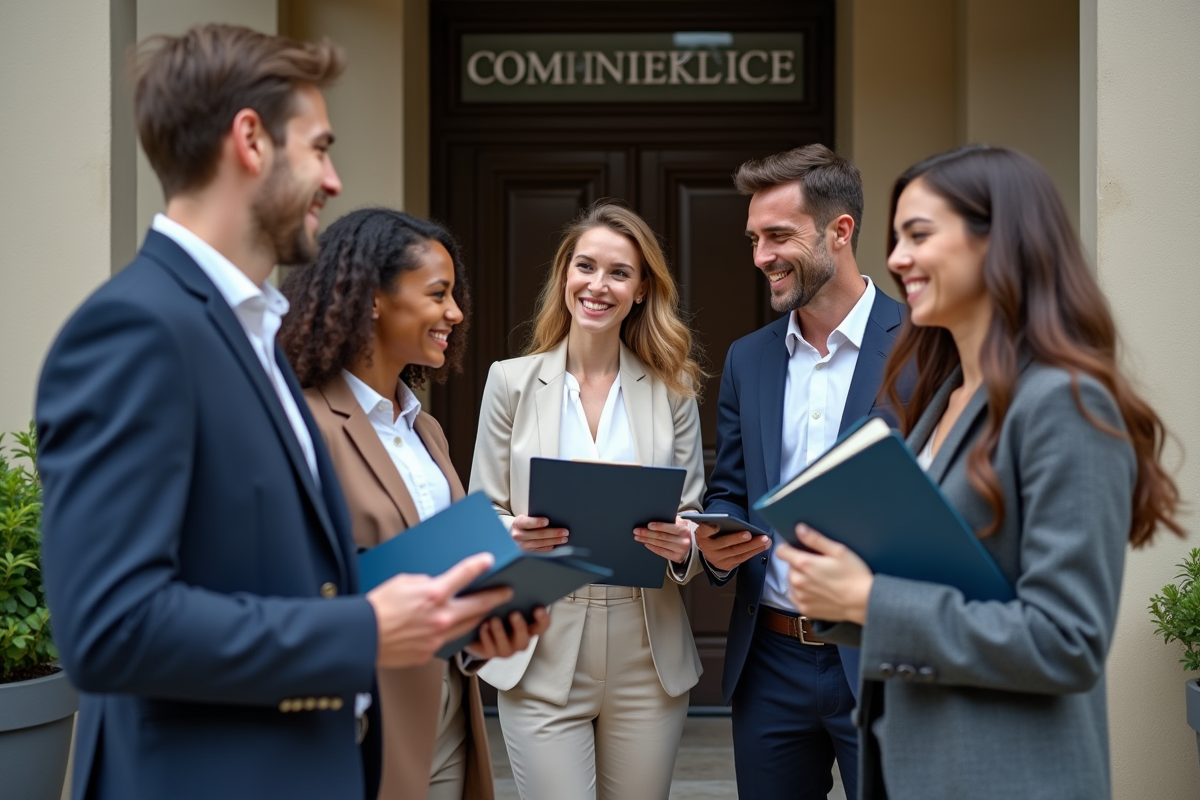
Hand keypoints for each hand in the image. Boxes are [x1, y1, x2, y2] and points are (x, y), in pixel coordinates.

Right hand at [367, 552, 511, 668]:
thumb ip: (426, 583)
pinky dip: (453, 632)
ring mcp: (438, 637)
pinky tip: (453, 628)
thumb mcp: (403, 582)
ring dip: (479, 617)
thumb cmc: (378, 607)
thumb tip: (437, 587)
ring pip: (468, 626)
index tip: (489, 561)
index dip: (479, 565)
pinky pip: (448, 641)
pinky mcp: (430, 652)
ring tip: (486, 611)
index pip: (464, 575)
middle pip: (478, 605)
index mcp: (434, 594)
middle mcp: (441, 617)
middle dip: (495, 597)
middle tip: (506, 593)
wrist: (362, 637)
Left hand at [464, 606, 550, 659]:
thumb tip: (513, 584)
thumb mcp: (509, 605)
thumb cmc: (500, 612)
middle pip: (524, 639)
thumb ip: (514, 598)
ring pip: (506, 646)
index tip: (537, 608)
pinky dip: (486, 636)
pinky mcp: (490, 653)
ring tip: (493, 619)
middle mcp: (519, 641)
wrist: (481, 630)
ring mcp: (506, 649)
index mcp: (529, 628)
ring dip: (500, 632)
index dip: (542, 619)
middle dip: (519, 627)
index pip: (541, 626)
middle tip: (514, 614)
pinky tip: (483, 625)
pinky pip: (489, 648)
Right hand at [510, 515, 567, 552]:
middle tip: (565, 532)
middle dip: (553, 533)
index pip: (527, 523)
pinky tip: (556, 545)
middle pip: (538, 534)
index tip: (547, 521)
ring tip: (564, 538)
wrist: (513, 534)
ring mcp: (522, 546)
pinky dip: (549, 547)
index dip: (537, 522)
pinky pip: (540, 550)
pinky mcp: (527, 553)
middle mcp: (518, 535)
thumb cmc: (523, 524)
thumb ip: (533, 518)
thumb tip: (551, 520)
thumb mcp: (524, 518)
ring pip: (541, 543)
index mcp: (518, 523)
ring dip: (554, 541)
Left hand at [634, 515, 692, 563]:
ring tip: (638, 537)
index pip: (668, 528)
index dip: (658, 526)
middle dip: (647, 533)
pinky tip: (645, 543)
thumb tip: (656, 515)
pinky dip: (652, 547)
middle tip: (637, 531)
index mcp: (684, 529)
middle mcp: (683, 540)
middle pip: (661, 536)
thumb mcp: (680, 522)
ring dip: (646, 540)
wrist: (690, 544)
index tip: (648, 525)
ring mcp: (680, 550)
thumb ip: (670, 519)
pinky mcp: (677, 557)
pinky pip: (661, 552)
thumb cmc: (681, 530)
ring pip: (659, 544)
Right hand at [694, 522, 770, 572]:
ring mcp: (718, 559)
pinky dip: (754, 551)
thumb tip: (729, 519)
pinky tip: (763, 546)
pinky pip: (742, 558)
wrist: (711, 551)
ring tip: (764, 539)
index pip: (704, 531)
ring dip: (753, 546)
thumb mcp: (710, 527)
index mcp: (702, 535)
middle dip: (738, 539)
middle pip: (724, 544)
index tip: (717, 525)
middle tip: (749, 534)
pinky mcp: (727, 565)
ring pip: (736, 552)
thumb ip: (716, 523)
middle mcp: (708, 549)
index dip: (710, 529)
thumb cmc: (714, 534)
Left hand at [776, 525, 872, 624]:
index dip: (788, 547)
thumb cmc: (854, 575)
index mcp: (804, 564)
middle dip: (799, 563)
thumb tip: (799, 529)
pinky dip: (803, 593)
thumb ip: (815, 539)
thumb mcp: (838, 551)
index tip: (797, 548)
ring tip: (820, 579)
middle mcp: (798, 581)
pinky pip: (796, 597)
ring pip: (792, 582)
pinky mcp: (805, 609)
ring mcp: (800, 597)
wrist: (864, 602)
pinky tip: (818, 591)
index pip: (781, 551)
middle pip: (789, 567)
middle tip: (818, 565)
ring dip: (801, 578)